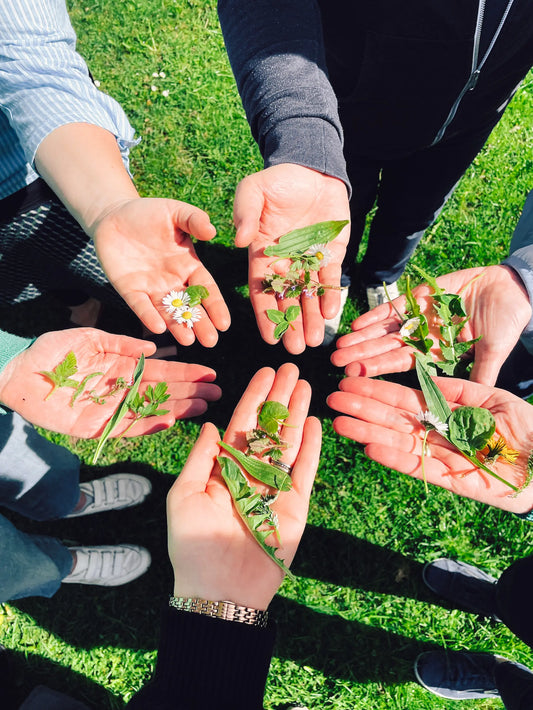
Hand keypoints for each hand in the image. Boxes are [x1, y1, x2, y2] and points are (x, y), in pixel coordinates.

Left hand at [0, 328, 220, 436]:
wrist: (19, 374)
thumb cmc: (51, 352)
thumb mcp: (89, 338)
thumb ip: (121, 343)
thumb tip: (154, 348)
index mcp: (122, 367)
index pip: (161, 371)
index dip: (186, 372)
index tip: (209, 373)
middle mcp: (122, 389)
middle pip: (163, 392)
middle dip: (191, 393)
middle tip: (217, 394)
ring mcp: (112, 409)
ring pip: (152, 410)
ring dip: (179, 409)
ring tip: (204, 407)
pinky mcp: (98, 427)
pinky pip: (128, 428)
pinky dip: (149, 426)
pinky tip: (170, 421)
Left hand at [92, 197, 230, 346]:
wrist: (113, 215)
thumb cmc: (148, 212)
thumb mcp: (175, 211)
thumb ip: (194, 219)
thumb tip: (212, 231)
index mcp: (188, 265)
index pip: (206, 289)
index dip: (215, 306)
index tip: (225, 324)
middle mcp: (172, 281)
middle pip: (189, 306)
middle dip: (200, 324)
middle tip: (210, 342)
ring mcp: (151, 288)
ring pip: (167, 312)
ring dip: (177, 327)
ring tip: (188, 341)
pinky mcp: (129, 289)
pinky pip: (140, 306)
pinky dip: (148, 316)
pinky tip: (158, 328)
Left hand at [167, 363, 320, 608]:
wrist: (219, 589)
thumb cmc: (192, 544)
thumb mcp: (185, 494)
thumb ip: (201, 458)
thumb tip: (212, 425)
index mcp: (224, 468)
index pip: (243, 424)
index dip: (254, 397)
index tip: (265, 372)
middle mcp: (251, 473)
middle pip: (269, 427)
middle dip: (280, 398)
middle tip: (292, 367)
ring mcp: (274, 489)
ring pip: (289, 443)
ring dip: (297, 414)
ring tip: (306, 384)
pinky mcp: (295, 506)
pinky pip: (304, 471)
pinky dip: (311, 448)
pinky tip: (314, 421)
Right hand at [233, 164, 349, 353]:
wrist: (312, 169)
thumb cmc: (277, 180)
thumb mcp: (253, 190)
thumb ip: (244, 214)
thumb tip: (238, 241)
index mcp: (261, 255)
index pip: (261, 290)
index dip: (264, 315)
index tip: (269, 337)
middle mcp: (285, 264)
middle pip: (286, 300)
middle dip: (290, 324)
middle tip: (294, 348)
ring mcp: (309, 261)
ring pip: (309, 295)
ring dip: (310, 318)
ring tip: (313, 340)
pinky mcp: (331, 254)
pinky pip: (330, 279)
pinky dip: (330, 296)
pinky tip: (330, 314)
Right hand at [327, 376, 532, 512]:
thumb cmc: (529, 428)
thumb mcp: (494, 399)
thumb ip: (459, 391)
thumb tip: (425, 380)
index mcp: (447, 413)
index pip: (404, 400)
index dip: (377, 391)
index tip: (351, 381)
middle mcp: (438, 435)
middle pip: (394, 421)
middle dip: (363, 410)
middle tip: (332, 400)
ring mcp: (443, 458)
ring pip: (399, 443)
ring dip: (368, 433)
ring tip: (340, 423)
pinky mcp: (452, 482)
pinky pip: (419, 469)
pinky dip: (394, 459)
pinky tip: (370, 447)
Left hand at [331, 265, 531, 385]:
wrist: (514, 288)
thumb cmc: (508, 321)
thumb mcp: (494, 350)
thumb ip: (482, 372)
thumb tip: (477, 402)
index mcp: (437, 353)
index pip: (402, 364)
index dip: (378, 369)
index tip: (354, 376)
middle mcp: (423, 337)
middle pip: (386, 348)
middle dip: (362, 354)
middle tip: (335, 362)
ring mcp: (420, 317)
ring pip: (385, 329)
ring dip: (363, 336)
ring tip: (340, 344)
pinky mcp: (421, 296)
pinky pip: (395, 307)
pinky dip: (376, 314)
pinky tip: (357, 323)